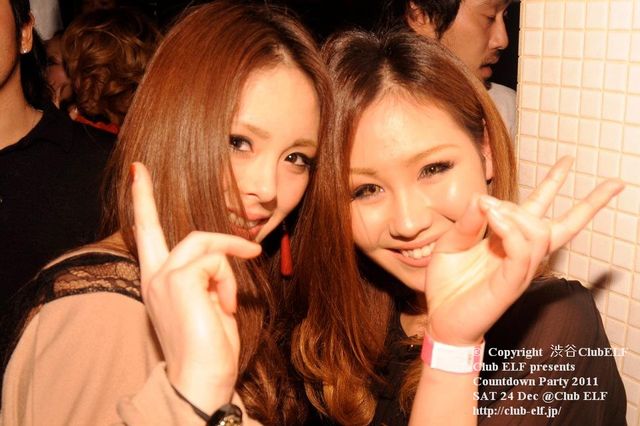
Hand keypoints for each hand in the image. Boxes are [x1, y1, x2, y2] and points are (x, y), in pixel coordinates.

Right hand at [131, 162, 261, 412]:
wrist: (199, 379)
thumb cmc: (207, 347)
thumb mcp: (208, 304)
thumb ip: (206, 276)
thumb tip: (223, 256)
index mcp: (157, 280)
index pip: (146, 232)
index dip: (143, 199)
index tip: (139, 170)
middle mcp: (155, 275)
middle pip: (192, 235)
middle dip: (226, 240)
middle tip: (254, 248)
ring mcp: (164, 276)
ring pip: (207, 244)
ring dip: (230, 270)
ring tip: (230, 303)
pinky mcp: (179, 279)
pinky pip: (217, 260)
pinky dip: (229, 282)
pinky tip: (225, 307)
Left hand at [424, 157, 624, 345]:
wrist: (441, 319)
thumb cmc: (447, 283)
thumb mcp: (451, 243)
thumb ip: (468, 222)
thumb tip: (480, 197)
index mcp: (509, 241)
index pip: (539, 210)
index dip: (554, 184)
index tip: (568, 161)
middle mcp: (521, 254)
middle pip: (562, 224)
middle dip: (588, 201)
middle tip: (594, 173)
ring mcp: (520, 270)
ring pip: (538, 233)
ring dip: (514, 212)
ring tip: (490, 208)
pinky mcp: (510, 284)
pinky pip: (522, 253)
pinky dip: (510, 230)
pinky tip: (493, 217)